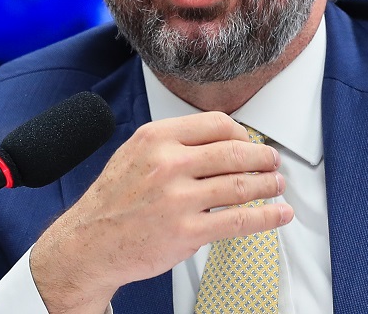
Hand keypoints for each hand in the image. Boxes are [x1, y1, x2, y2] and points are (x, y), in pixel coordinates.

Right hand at [29, 111, 292, 312]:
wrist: (88, 244)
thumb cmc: (113, 200)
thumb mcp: (135, 153)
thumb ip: (173, 143)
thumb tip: (221, 141)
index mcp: (157, 138)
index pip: (217, 124)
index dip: (242, 133)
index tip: (250, 142)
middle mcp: (168, 164)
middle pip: (234, 152)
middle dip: (262, 157)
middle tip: (273, 161)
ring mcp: (178, 199)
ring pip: (241, 185)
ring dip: (268, 184)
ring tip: (278, 185)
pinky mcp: (187, 232)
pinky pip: (239, 221)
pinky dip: (267, 217)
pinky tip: (279, 214)